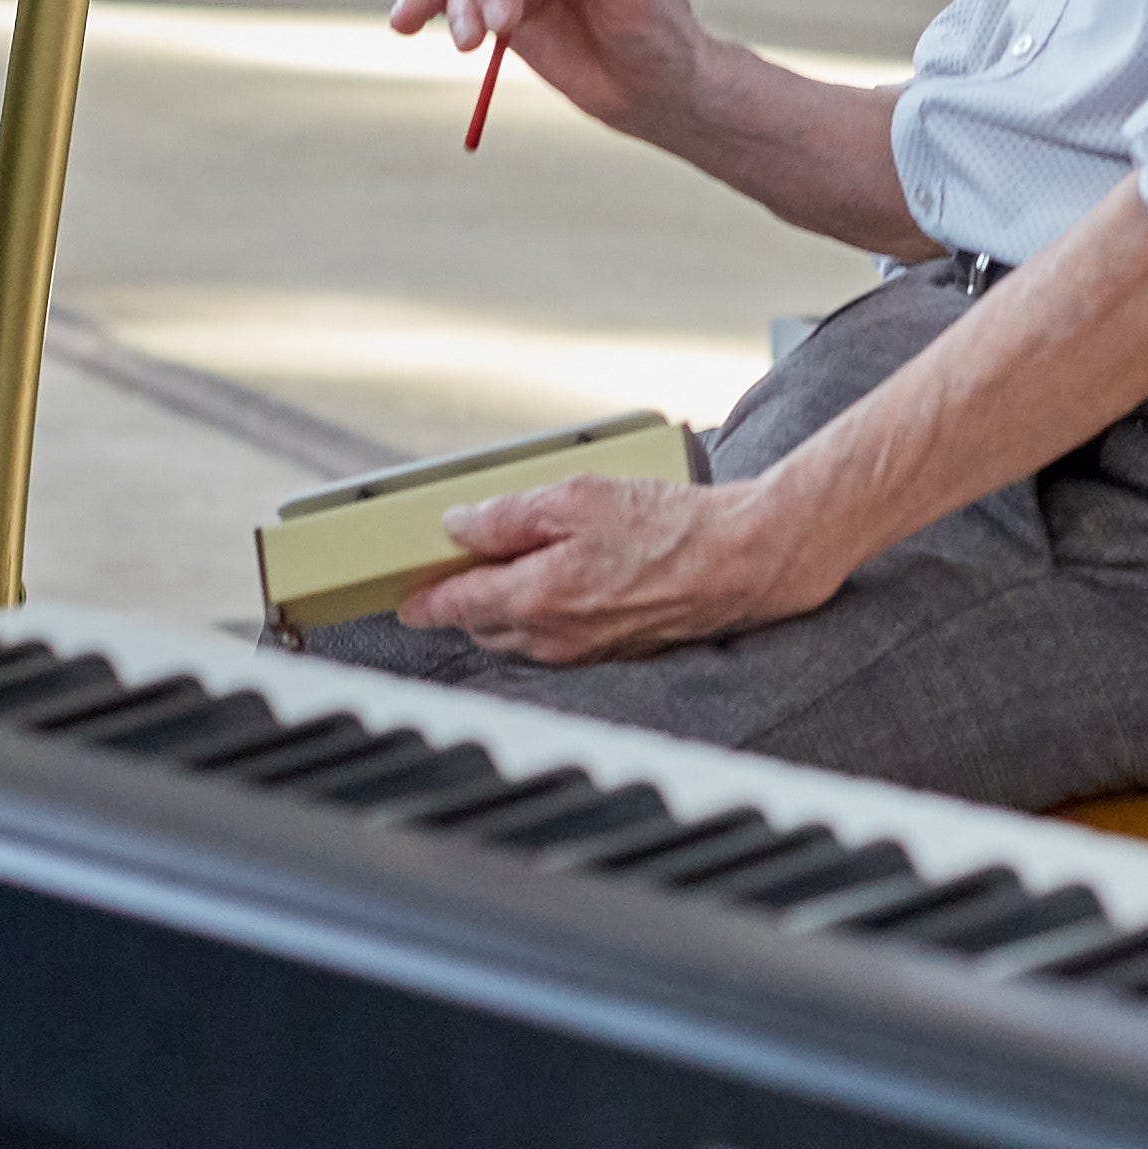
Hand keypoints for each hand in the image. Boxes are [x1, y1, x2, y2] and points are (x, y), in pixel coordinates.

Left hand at [400, 472, 838, 664]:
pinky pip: (557, 640)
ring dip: (504, 609)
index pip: (454, 606)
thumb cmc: (669, 527)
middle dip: (463, 600)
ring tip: (510, 567)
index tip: (405, 595)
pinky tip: (562, 580)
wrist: (742, 561)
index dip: (423, 598)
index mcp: (534, 597)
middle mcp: (553, 635)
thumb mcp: (577, 498)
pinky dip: (544, 615)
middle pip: (482, 625)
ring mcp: (584, 650)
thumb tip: (459, 526)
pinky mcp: (613, 651)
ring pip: (519, 636)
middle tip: (457, 567)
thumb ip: (508, 515)